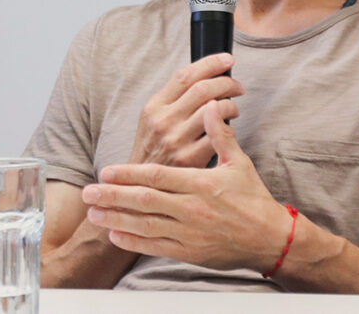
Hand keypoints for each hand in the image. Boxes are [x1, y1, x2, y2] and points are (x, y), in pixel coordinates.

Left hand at [84, 100, 290, 272]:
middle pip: (144, 201)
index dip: (129, 174)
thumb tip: (211, 105)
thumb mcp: (238, 163)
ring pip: (145, 226)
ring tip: (94, 214)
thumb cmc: (253, 198)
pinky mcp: (189, 251)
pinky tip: (116, 236)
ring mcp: (189, 232)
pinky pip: (156, 247)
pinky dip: (134, 242)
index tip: (107, 171)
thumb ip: (221, 134)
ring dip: (117, 220)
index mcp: (201, 183)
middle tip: (89, 193)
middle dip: (113, 197)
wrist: (269, 238)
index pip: (157, 177)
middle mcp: (192, 208)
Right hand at [129, 53, 243, 167]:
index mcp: (154, 106)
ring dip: (231, 105)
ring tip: (234, 108)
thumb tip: (204, 77)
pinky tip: (227, 129)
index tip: (227, 59)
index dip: (210, 63)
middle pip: (203, 89)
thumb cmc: (152, 149)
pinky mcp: (190, 159)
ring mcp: (177, 139)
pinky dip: (228, 128)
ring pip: (215, 110)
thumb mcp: (152, 119)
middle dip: (227, 83)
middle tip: (237, 86)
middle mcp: (164, 120)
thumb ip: (173, 99)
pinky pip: (218, 135)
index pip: (185, 75)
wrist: (140, 185)